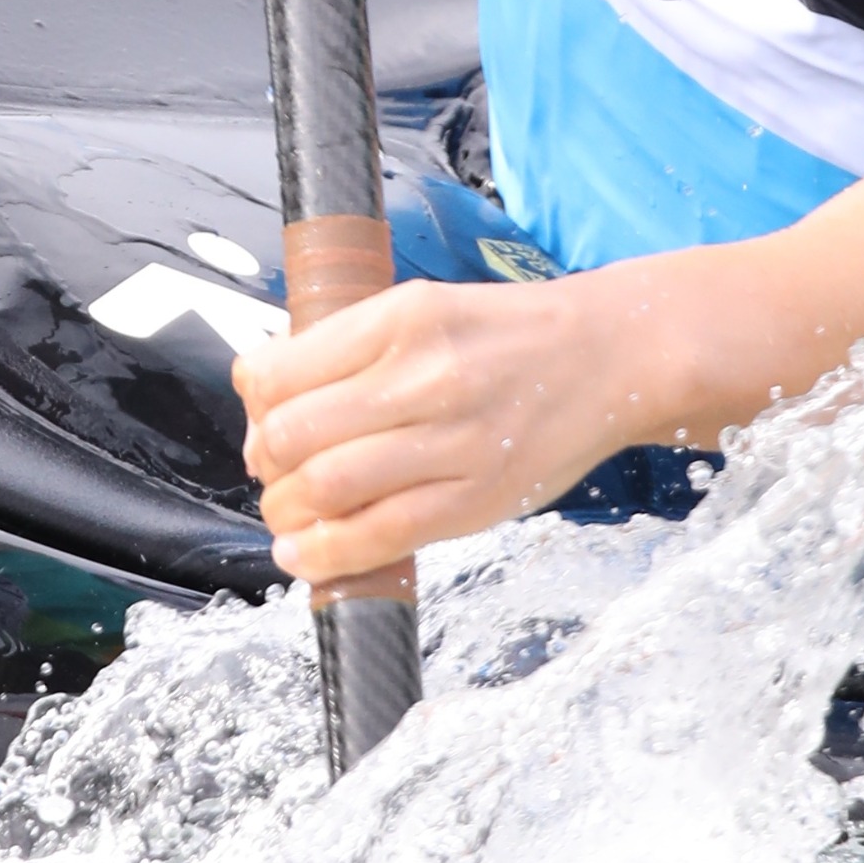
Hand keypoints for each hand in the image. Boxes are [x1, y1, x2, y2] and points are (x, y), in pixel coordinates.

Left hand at [234, 270, 686, 585]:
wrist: (609, 358)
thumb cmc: (510, 336)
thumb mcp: (424, 308)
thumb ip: (347, 344)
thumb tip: (262, 388)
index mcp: (403, 318)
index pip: (281, 372)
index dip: (254, 404)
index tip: (262, 416)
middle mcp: (426, 376)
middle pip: (292, 435)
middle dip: (264, 462)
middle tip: (273, 469)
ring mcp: (454, 443)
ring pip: (326, 490)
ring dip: (286, 512)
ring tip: (289, 513)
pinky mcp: (476, 500)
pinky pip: (379, 537)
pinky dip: (325, 554)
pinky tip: (305, 554)